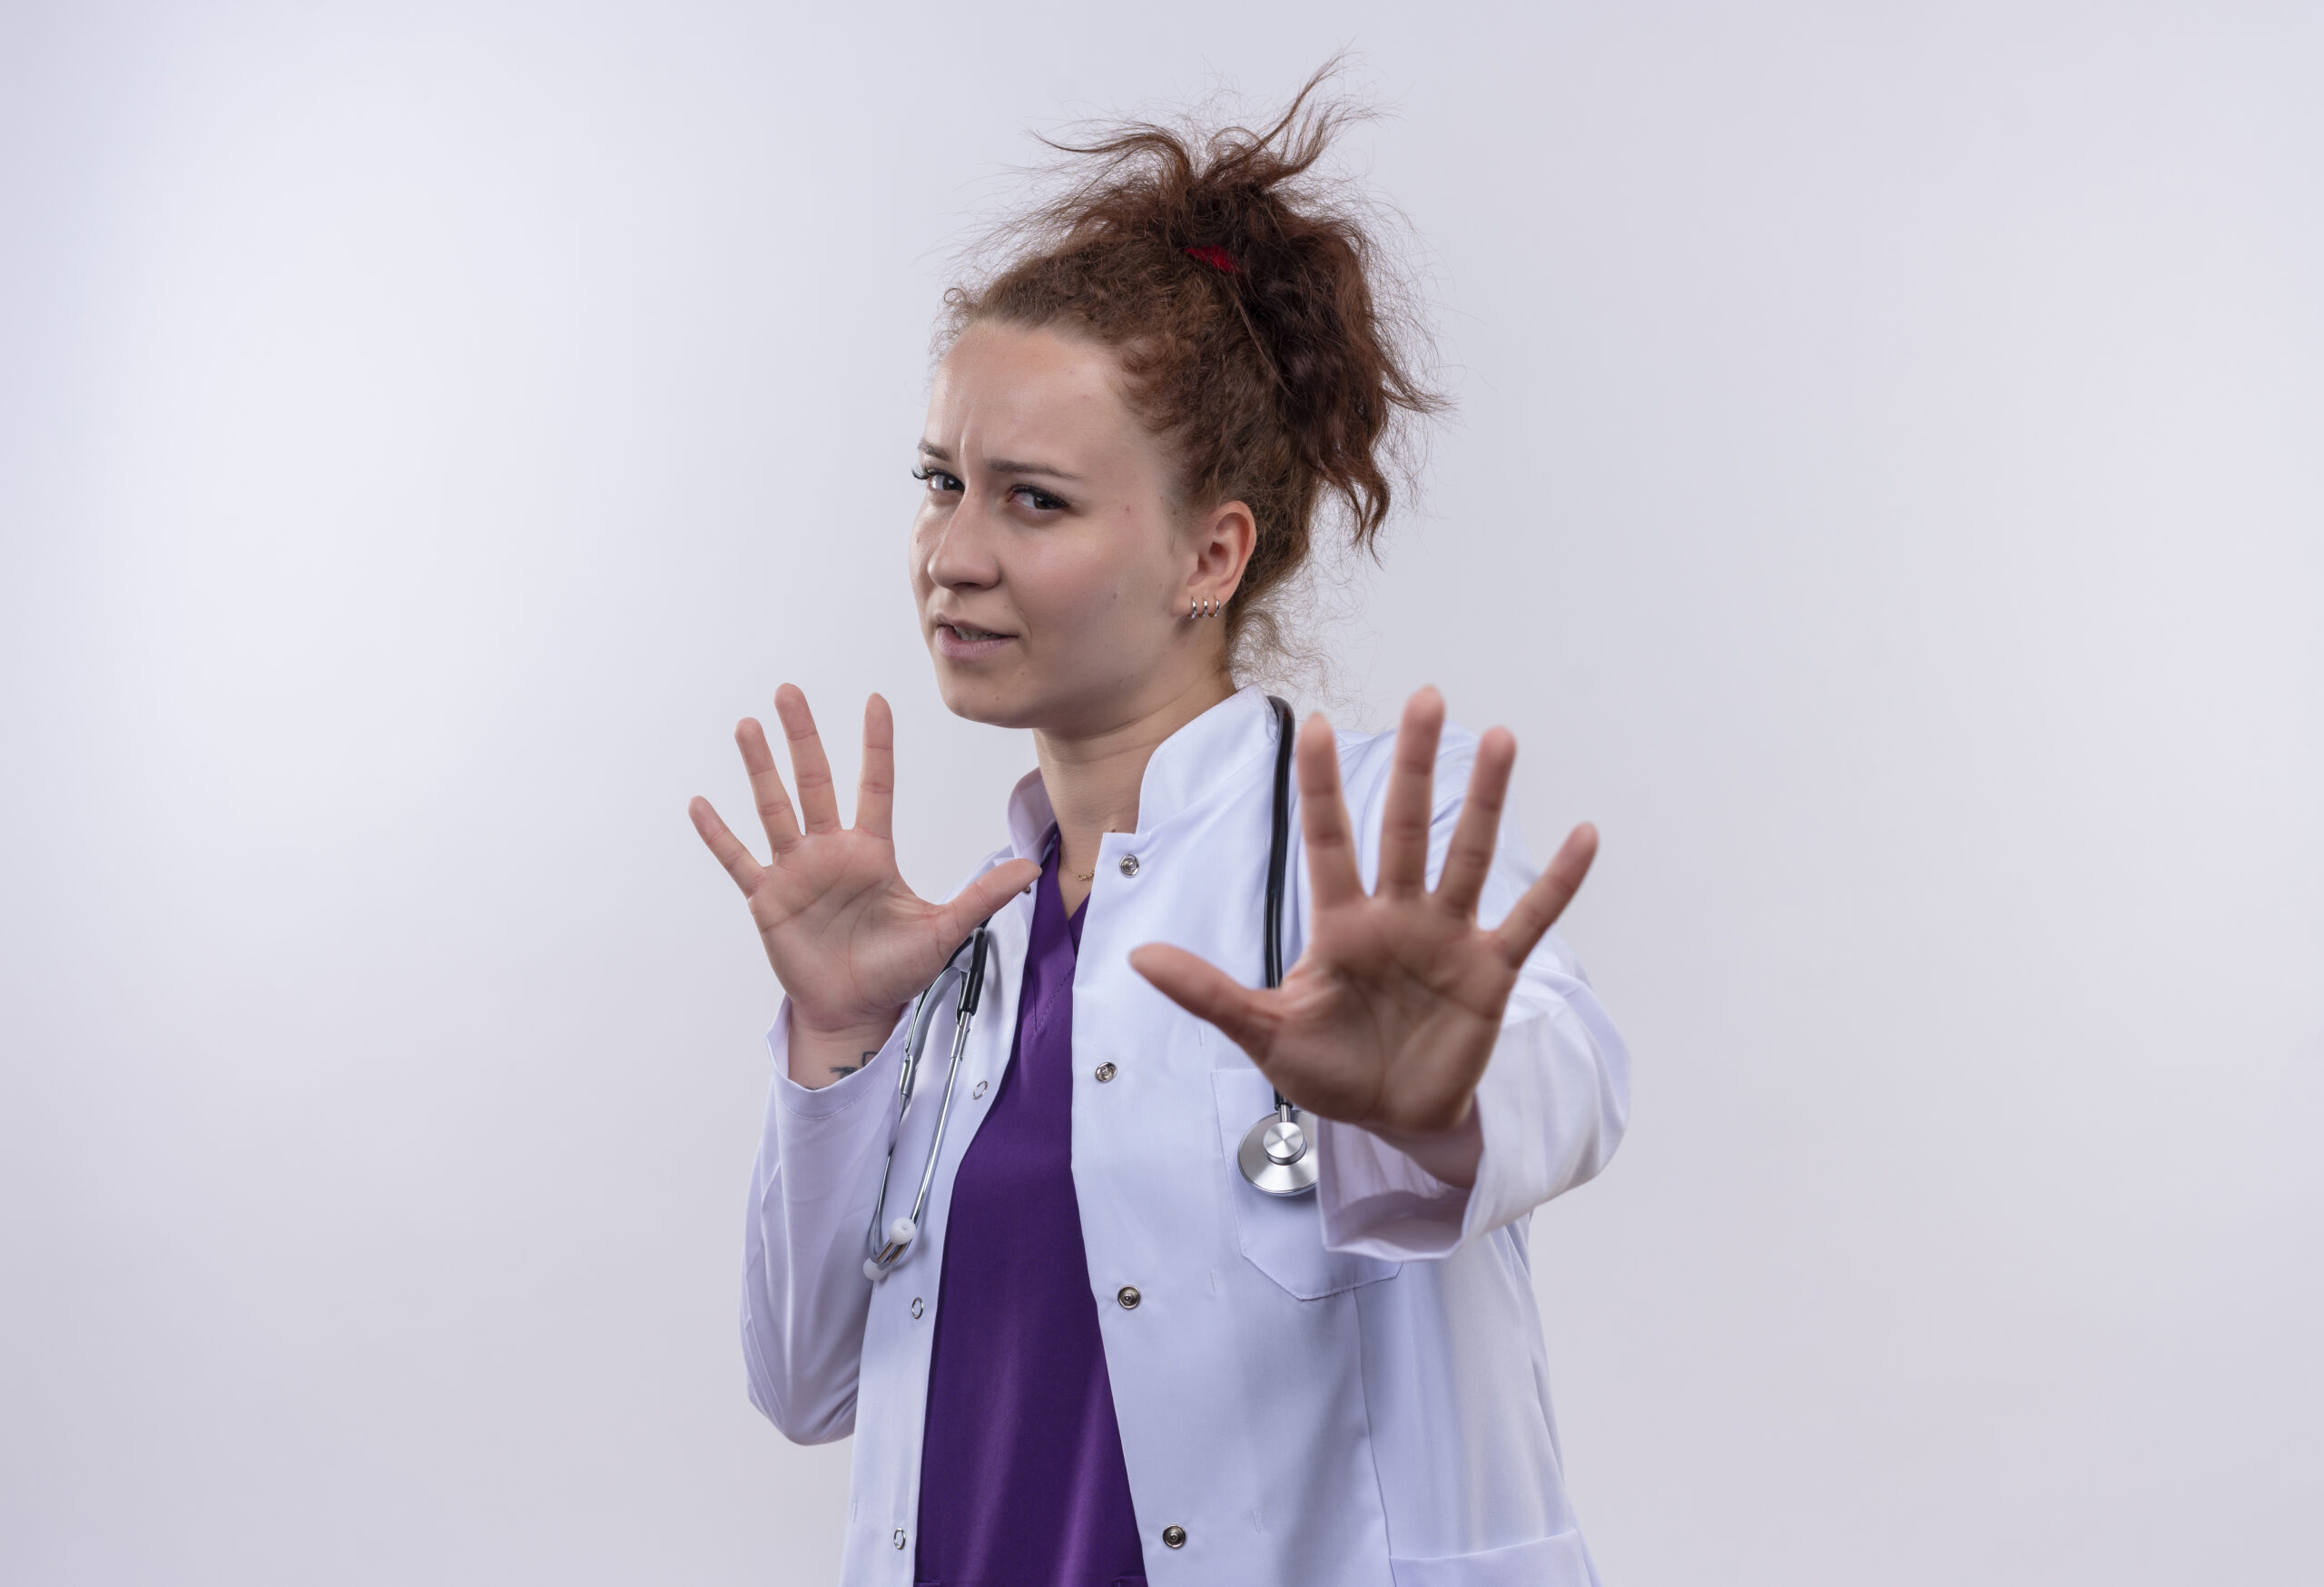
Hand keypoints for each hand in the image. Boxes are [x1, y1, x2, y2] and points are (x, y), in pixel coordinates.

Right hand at [690, 687, 1039, 1070]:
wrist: (856, 1011)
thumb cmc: (898, 970)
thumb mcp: (945, 931)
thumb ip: (982, 897)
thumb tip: (1033, 869)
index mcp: (872, 851)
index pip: (875, 786)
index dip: (875, 745)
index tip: (875, 700)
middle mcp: (831, 851)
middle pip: (814, 782)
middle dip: (803, 737)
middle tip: (790, 690)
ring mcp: (795, 871)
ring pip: (774, 809)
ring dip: (760, 769)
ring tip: (748, 727)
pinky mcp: (768, 899)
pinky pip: (739, 860)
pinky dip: (719, 834)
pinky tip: (701, 804)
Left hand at [1129, 688, 1596, 1177]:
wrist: (1393, 1122)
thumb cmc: (1328, 1070)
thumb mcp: (1264, 1033)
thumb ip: (1208, 993)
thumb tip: (1139, 955)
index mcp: (1340, 925)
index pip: (1328, 841)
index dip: (1321, 786)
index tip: (1314, 722)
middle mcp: (1396, 917)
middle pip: (1404, 828)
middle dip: (1413, 765)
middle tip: (1426, 697)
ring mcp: (1447, 939)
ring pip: (1467, 856)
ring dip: (1485, 801)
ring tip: (1500, 739)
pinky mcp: (1490, 974)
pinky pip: (1530, 919)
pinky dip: (1557, 882)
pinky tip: (1583, 836)